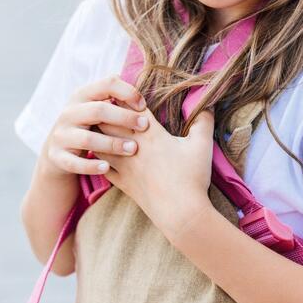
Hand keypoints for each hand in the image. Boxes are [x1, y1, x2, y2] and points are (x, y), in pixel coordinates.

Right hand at [41, 76, 147, 177]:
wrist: (57, 151)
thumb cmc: (89, 126)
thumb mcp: (98, 108)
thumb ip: (116, 99)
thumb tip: (143, 90)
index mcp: (82, 96)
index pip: (106, 84)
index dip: (127, 92)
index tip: (143, 106)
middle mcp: (69, 113)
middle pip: (98, 110)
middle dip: (124, 118)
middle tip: (145, 126)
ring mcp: (61, 135)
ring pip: (87, 139)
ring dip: (112, 144)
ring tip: (132, 149)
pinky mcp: (57, 156)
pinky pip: (74, 163)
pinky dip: (90, 166)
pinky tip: (106, 167)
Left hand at [103, 109, 214, 241]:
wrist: (181, 213)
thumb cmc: (192, 177)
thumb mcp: (203, 145)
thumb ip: (204, 121)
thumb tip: (206, 105)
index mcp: (151, 135)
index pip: (131, 108)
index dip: (126, 96)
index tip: (123, 89)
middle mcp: (132, 148)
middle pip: (108, 122)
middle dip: (106, 111)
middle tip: (106, 102)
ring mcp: (124, 167)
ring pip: (99, 144)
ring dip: (97, 133)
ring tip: (97, 125)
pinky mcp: (122, 183)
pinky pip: (101, 167)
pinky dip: (97, 158)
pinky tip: (97, 154)